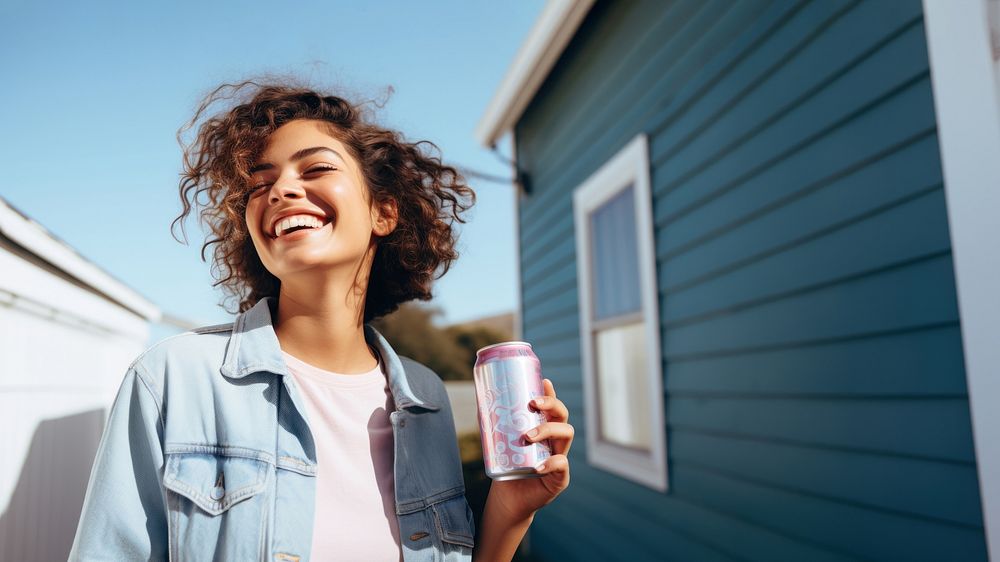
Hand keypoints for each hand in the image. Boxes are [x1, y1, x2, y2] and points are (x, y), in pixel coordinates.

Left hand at [487, 378, 572, 521]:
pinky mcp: (560, 477)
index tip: (543, 382)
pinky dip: (551, 463)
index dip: (550, 392)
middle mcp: (555, 440)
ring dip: (548, 430)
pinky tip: (537, 466)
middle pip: (562, 414)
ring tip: (528, 436)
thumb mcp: (498, 442)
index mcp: (543, 428)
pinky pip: (562, 466)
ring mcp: (560, 456)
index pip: (551, 406)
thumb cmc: (506, 466)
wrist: (508, 499)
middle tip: (532, 404)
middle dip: (551, 404)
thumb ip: (492, 422)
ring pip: (566, 434)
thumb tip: (479, 399)